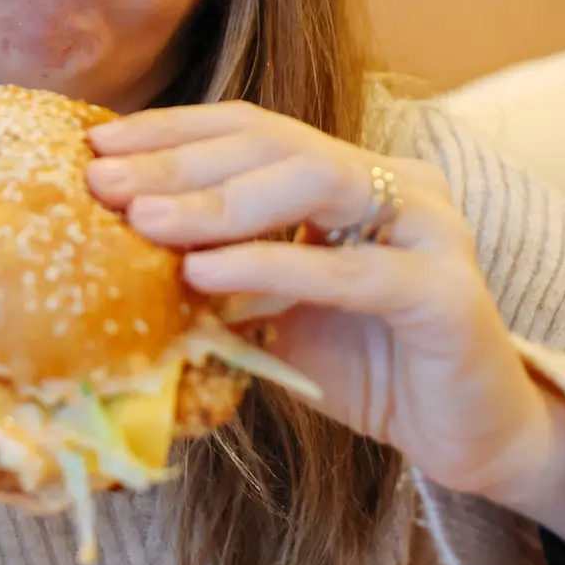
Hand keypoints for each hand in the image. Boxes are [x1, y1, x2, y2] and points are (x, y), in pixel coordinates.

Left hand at [85, 102, 564, 550]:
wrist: (468, 436)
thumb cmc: (370, 368)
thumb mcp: (277, 313)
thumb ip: (221, 276)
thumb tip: (117, 253)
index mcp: (355, 175)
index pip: (254, 128)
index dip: (173, 131)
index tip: (96, 146)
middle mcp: (397, 184)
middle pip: (276, 144)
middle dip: (180, 160)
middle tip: (101, 181)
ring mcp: (429, 230)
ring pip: (316, 182)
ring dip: (220, 202)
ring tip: (145, 220)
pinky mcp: (445, 293)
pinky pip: (349, 271)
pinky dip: (273, 267)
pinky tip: (207, 274)